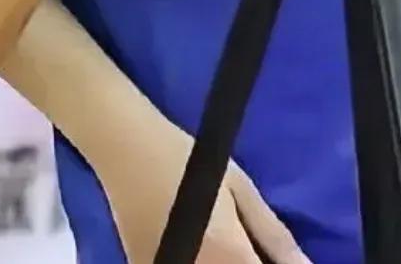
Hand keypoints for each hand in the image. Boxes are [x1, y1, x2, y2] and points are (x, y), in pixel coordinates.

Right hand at [104, 116, 309, 263]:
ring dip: (221, 262)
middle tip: (244, 244)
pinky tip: (198, 246)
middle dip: (248, 262)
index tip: (271, 256)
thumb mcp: (238, 188)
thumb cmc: (188, 159)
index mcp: (229, 255)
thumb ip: (274, 237)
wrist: (126, 147)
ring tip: (218, 240)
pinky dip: (196, 261)